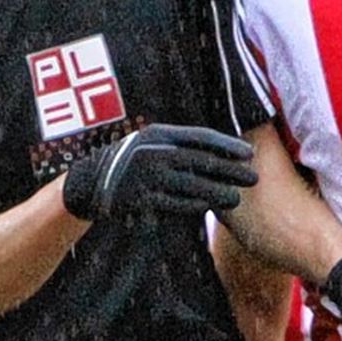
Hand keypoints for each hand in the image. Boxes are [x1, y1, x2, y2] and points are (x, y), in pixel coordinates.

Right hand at [62, 123, 257, 223]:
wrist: (88, 183)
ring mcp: (146, 176)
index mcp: (158, 133)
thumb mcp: (149, 144)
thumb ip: (177, 145)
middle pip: (201, 161)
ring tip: (236, 198)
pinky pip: (174, 202)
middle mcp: (153, 151)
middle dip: (230, 170)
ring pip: (191, 184)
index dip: (227, 145)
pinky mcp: (140, 198)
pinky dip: (194, 204)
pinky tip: (209, 207)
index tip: (249, 154)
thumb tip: (217, 150)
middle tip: (253, 178)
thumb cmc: (128, 164)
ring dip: (217, 192)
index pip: (200, 137)